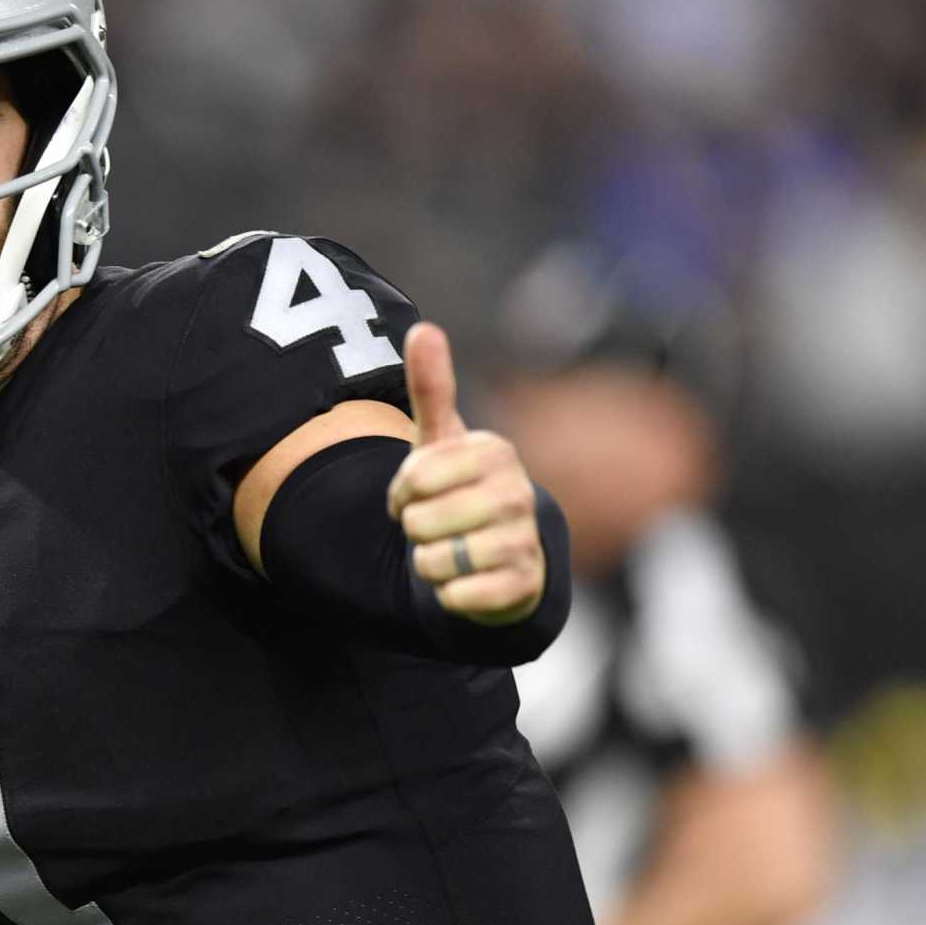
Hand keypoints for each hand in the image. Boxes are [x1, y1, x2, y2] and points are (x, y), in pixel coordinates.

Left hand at [385, 322, 544, 624]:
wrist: (501, 554)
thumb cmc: (460, 488)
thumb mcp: (440, 440)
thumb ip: (432, 388)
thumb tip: (424, 327)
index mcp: (494, 451)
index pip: (413, 477)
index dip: (401, 492)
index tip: (415, 493)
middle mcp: (517, 492)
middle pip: (420, 522)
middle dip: (414, 530)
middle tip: (433, 525)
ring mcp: (524, 540)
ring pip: (435, 561)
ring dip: (427, 563)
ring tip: (447, 551)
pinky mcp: (523, 586)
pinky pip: (458, 596)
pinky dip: (448, 594)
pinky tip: (464, 582)